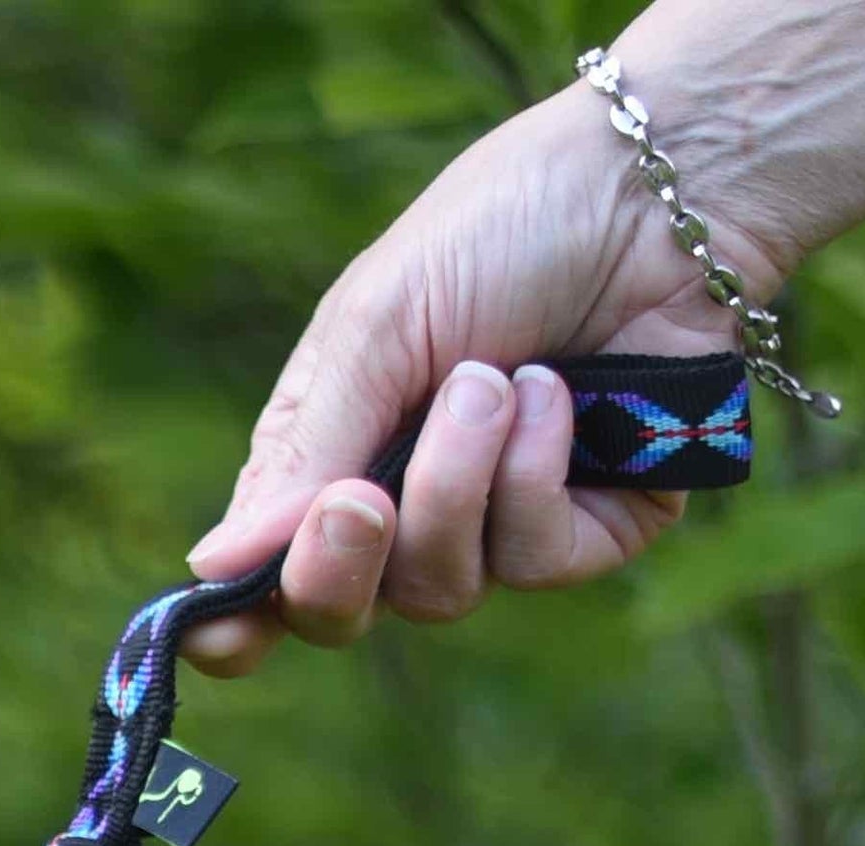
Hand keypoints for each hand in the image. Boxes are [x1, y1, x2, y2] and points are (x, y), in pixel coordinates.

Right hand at [180, 89, 748, 679]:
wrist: (655, 190)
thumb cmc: (501, 230)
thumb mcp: (375, 327)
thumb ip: (302, 454)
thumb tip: (209, 567)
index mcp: (333, 451)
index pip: (269, 573)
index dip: (238, 622)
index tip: (221, 634)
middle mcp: (408, 501)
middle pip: (343, 614)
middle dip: (340, 569)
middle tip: (358, 502)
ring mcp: (501, 520)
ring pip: (440, 590)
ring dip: (454, 483)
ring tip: (491, 380)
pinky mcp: (595, 525)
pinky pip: (535, 564)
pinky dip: (534, 477)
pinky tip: (557, 397)